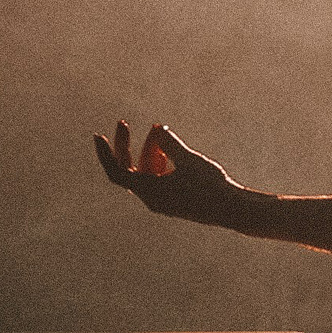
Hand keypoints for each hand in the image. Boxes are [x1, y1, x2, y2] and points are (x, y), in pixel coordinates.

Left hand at [92, 120, 241, 224]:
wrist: (233, 210)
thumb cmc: (211, 185)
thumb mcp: (189, 159)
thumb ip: (170, 143)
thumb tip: (157, 129)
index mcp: (150, 192)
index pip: (117, 172)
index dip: (105, 154)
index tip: (98, 136)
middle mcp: (152, 199)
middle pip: (131, 169)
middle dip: (129, 145)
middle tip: (123, 122)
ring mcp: (162, 200)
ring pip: (147, 172)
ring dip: (149, 150)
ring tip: (158, 129)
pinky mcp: (174, 200)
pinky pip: (158, 179)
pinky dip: (160, 162)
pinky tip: (169, 148)